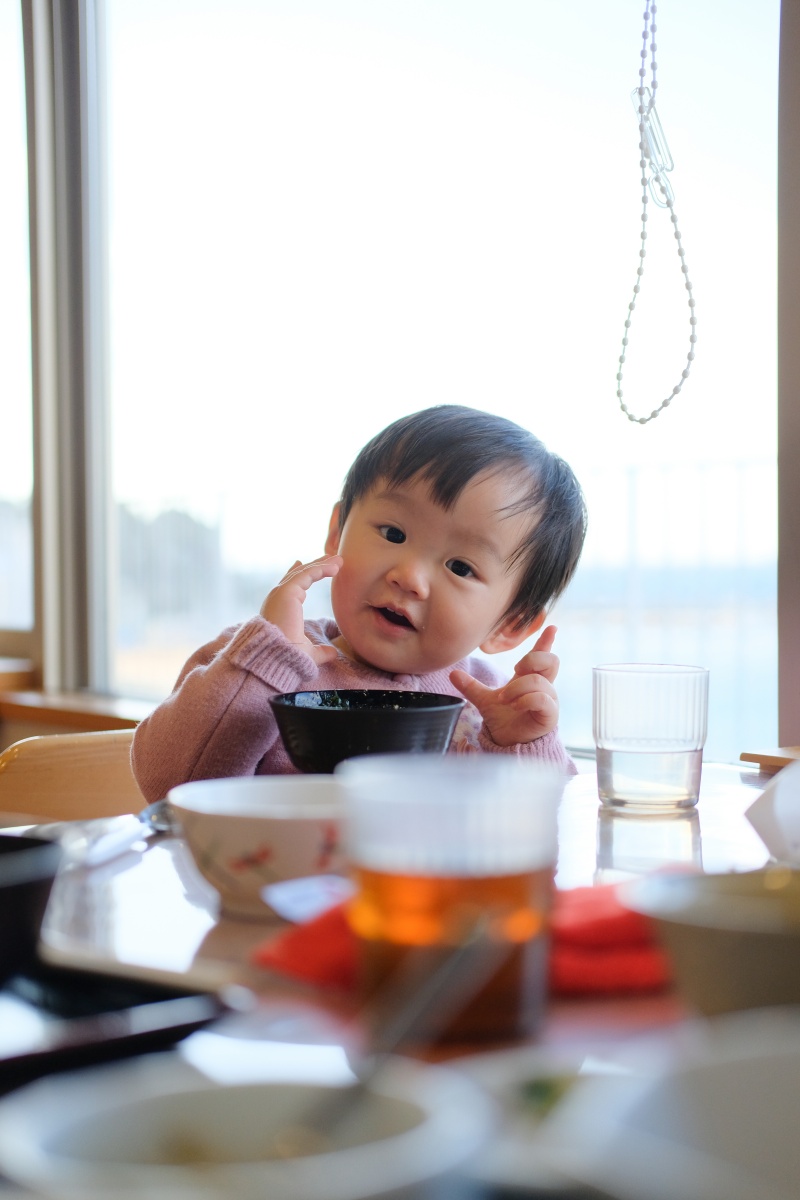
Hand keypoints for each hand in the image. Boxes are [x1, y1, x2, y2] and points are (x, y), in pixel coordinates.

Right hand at [261, 555, 341, 665]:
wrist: (276, 657)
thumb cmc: (288, 657)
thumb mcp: (308, 653)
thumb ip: (321, 652)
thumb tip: (332, 653)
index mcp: (280, 609)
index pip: (290, 587)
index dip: (299, 575)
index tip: (304, 565)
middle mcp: (278, 599)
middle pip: (298, 575)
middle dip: (315, 565)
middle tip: (329, 558)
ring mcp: (281, 594)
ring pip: (304, 573)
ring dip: (322, 565)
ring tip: (339, 560)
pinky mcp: (287, 591)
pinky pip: (307, 574)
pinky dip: (321, 568)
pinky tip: (335, 566)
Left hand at [449, 626, 559, 746]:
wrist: (507, 742)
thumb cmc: (503, 719)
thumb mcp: (484, 700)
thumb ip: (471, 686)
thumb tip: (452, 673)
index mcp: (529, 678)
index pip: (542, 656)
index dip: (547, 641)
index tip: (551, 627)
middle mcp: (543, 686)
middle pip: (551, 661)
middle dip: (532, 659)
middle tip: (515, 670)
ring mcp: (549, 700)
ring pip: (539, 681)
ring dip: (517, 688)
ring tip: (504, 699)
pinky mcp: (550, 714)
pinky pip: (542, 698)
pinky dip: (525, 699)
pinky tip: (515, 705)